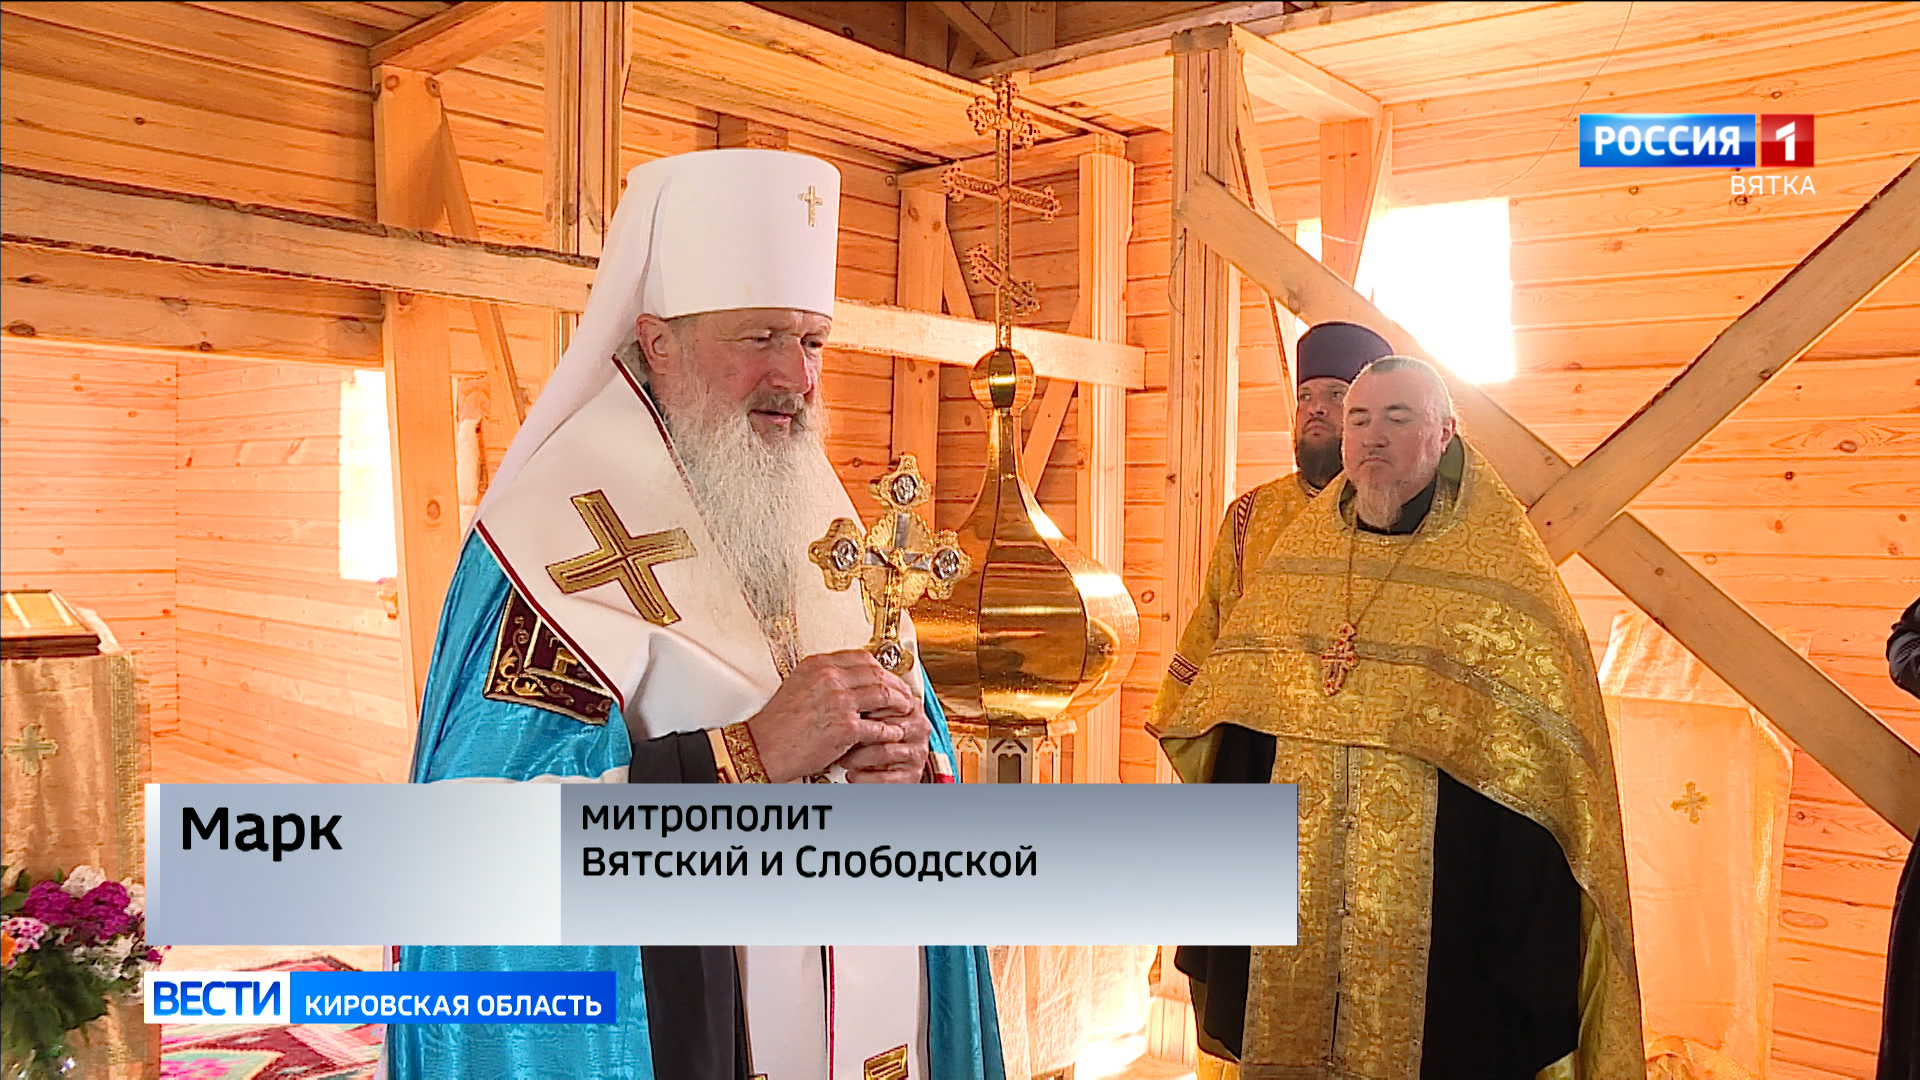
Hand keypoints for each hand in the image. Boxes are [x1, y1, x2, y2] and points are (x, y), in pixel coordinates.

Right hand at [745, 650, 917, 782]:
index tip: (888, 675)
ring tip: (904, 709)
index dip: (881, 667)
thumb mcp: (798, 686)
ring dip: (899, 703)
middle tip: (903, 692)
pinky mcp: (846, 727)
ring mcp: (840, 702)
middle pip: (877, 673)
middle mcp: (830, 679)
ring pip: (883, 695)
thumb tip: (847, 678)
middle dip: (896, 683)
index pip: (862, 657)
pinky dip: (889, 730)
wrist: (763, 747)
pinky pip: (878, 726)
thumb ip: (823, 678)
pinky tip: (892, 732)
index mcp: (818, 665)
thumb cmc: (777, 724)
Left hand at [835, 696, 930, 782]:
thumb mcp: (870, 717)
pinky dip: (864, 778)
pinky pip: (886, 778)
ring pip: (883, 751)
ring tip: (842, 759)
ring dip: (858, 758)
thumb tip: (839, 682)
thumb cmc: (872, 741)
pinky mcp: (912, 776)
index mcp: (910, 707)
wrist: (883, 773)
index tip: (840, 714)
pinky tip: (852, 775)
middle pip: (885, 725)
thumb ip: (864, 700)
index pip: (888, 701)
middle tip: (836, 737)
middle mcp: (918, 728)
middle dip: (857, 733)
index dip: (862, 708)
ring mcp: (917, 753)